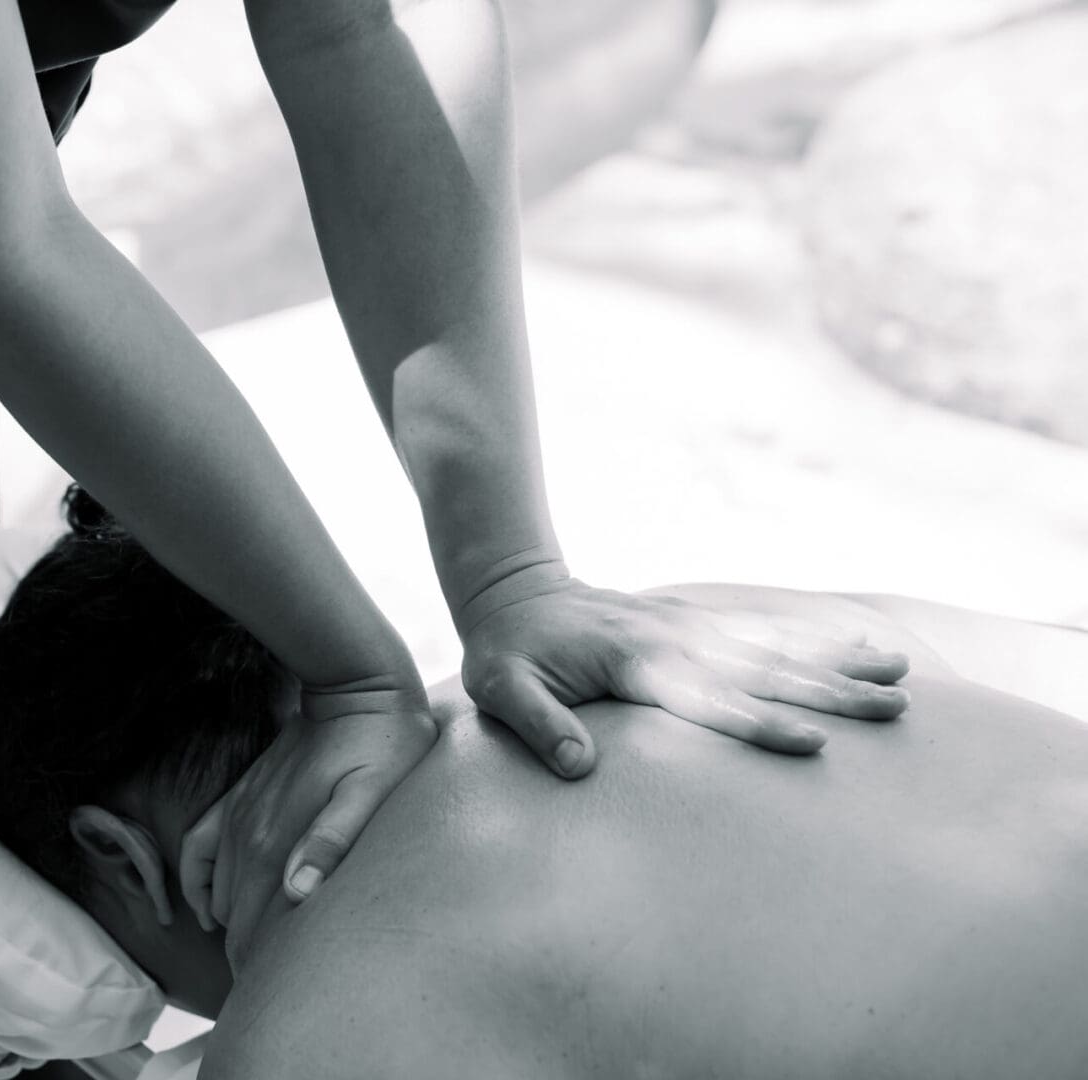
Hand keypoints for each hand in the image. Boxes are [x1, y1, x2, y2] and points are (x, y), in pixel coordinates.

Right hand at [178, 677, 435, 971]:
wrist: (357, 690)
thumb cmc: (381, 746)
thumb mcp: (371, 795)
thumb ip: (331, 843)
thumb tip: (296, 893)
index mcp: (278, 844)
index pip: (254, 929)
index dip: (261, 972)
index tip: (273, 1000)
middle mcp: (249, 836)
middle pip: (234, 920)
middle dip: (246, 960)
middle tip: (267, 993)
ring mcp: (239, 817)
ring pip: (216, 893)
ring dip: (229, 928)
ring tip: (252, 963)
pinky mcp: (239, 799)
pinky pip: (198, 849)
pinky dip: (196, 884)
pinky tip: (207, 908)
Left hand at [459, 561, 911, 778]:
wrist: (515, 590)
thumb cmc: (507, 653)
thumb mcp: (502, 689)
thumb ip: (539, 725)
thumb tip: (578, 766)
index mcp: (634, 663)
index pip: (707, 701)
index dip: (759, 724)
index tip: (814, 744)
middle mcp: (674, 640)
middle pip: (763, 670)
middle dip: (831, 692)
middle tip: (895, 711)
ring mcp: (690, 625)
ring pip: (777, 645)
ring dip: (840, 660)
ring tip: (901, 674)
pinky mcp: (698, 619)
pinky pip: (767, 627)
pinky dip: (817, 635)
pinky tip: (864, 643)